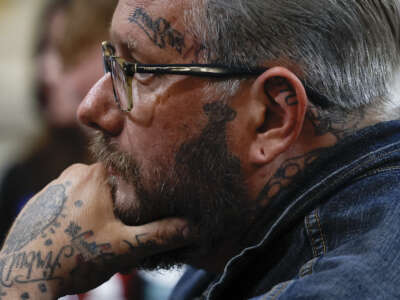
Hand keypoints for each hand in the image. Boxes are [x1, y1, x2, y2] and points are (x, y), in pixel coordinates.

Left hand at [0, 163, 188, 298]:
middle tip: (115, 235)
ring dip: (96, 214)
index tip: (134, 218)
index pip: (128, 174)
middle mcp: (72, 173)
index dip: (136, 197)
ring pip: (88, 195)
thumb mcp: (123, 247)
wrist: (22, 276)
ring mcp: (53, 187)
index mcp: (96, 175)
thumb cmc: (74, 257)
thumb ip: (159, 234)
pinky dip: (76, 217)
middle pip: (108, 186)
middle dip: (116, 209)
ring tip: (94, 240)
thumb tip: (191, 227)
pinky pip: (68, 203)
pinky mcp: (40, 202)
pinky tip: (75, 239)